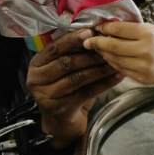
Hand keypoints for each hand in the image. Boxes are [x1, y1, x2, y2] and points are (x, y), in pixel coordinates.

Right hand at [26, 29, 122, 148]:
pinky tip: (116, 77)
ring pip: (78, 77)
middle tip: (109, 47)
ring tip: (115, 61)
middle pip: (67, 62)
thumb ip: (72, 53)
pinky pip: (87, 92)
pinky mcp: (61, 109)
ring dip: (99, 68)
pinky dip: (104, 83)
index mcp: (37, 64)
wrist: (61, 123)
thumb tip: (96, 34)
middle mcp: (37, 79)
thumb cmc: (65, 90)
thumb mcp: (63, 70)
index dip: (73, 39)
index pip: (55, 48)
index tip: (91, 31)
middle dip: (90, 54)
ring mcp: (47, 95)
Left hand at [82, 22, 153, 97]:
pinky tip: (109, 58)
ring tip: (97, 49)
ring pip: (114, 59)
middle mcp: (145, 50)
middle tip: (87, 40)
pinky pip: (120, 69)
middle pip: (112, 46)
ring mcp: (143, 66)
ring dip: (103, 53)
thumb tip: (109, 27)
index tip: (96, 27)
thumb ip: (133, 29)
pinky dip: (112, 63)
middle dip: (97, 43)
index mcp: (148, 33)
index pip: (118, 29)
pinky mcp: (141, 78)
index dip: (104, 28)